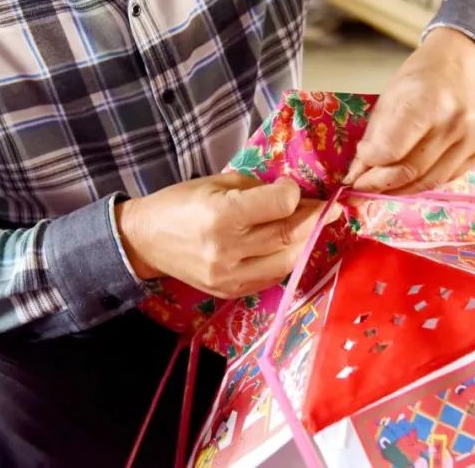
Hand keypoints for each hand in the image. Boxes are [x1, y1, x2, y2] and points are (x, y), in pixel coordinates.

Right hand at [116, 173, 339, 297]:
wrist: (145, 241)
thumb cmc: (180, 203)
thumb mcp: (216, 182)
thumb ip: (256, 189)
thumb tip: (294, 194)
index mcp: (221, 215)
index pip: (281, 206)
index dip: (294, 194)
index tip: (291, 188)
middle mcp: (228, 250)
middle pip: (289, 234)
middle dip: (314, 218)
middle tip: (329, 208)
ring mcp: (230, 276)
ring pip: (288, 260)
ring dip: (306, 242)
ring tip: (314, 226)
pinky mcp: (231, 292)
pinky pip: (273, 277)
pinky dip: (287, 260)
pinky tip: (289, 246)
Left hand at [346, 27, 474, 193]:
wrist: (459, 67)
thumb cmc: (419, 80)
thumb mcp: (388, 99)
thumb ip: (374, 138)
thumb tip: (358, 174)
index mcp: (428, 102)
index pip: (392, 150)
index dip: (370, 163)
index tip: (357, 165)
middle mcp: (455, 122)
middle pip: (410, 170)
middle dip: (380, 184)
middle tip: (361, 188)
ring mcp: (473, 138)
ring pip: (428, 182)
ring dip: (400, 189)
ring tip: (382, 187)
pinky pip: (446, 179)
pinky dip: (422, 182)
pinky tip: (408, 178)